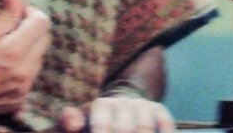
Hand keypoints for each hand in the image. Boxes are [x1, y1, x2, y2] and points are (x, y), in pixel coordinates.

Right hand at [0, 0, 50, 116]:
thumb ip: (6, 13)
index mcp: (15, 51)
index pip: (42, 23)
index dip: (32, 12)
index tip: (19, 12)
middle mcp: (25, 71)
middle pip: (45, 40)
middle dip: (33, 29)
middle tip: (13, 28)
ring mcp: (24, 88)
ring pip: (39, 58)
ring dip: (30, 49)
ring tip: (8, 49)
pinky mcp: (20, 100)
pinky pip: (31, 76)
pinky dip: (24, 67)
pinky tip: (5, 67)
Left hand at [58, 94, 173, 132]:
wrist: (119, 112)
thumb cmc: (92, 126)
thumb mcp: (75, 125)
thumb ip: (67, 122)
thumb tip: (74, 123)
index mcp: (102, 106)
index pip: (102, 125)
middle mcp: (123, 103)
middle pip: (124, 128)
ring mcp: (142, 106)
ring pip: (145, 126)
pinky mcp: (158, 111)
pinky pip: (164, 121)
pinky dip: (164, 132)